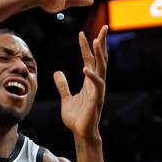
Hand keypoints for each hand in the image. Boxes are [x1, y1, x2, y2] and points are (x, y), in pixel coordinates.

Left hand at [54, 25, 108, 140]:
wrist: (80, 133)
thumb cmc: (76, 118)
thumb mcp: (66, 98)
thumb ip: (63, 86)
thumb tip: (57, 73)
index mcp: (89, 82)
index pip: (89, 60)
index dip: (85, 47)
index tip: (81, 33)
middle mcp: (95, 84)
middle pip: (100, 59)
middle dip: (101, 43)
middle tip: (104, 27)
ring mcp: (97, 91)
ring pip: (102, 68)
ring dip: (100, 54)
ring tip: (97, 40)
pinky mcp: (97, 100)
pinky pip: (97, 85)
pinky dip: (92, 76)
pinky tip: (85, 69)